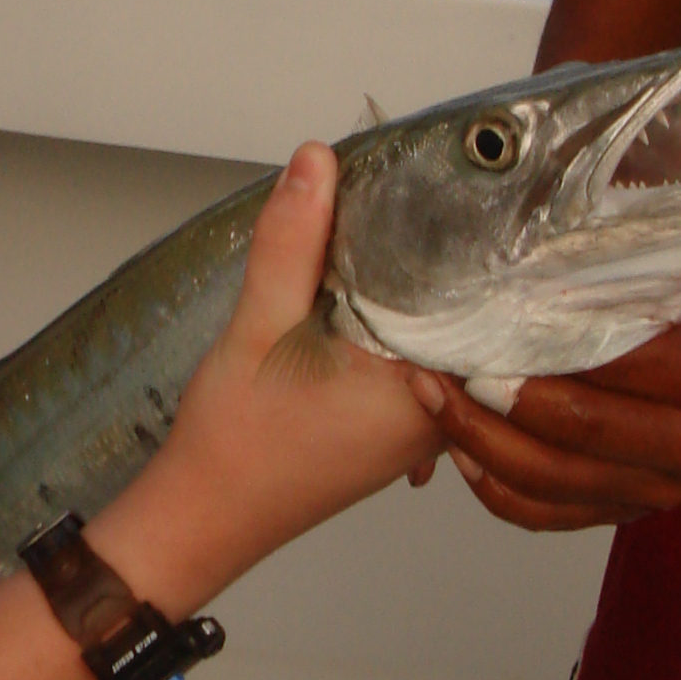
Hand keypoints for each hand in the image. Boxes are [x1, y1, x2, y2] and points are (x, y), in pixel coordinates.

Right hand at [137, 145, 440, 592]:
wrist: (202, 517)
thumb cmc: (235, 441)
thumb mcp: (260, 326)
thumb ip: (293, 242)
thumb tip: (318, 161)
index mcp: (426, 393)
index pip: (478, 299)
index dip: (468, 239)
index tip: (456, 186)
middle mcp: (438, 416)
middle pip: (461, 315)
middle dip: (438, 258)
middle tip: (422, 191)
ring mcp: (417, 428)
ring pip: (436, 338)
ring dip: (413, 293)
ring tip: (391, 229)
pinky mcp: (390, 430)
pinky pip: (412, 362)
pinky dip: (393, 327)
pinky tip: (363, 293)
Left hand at [406, 258, 680, 532]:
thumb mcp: (678, 278)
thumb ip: (619, 285)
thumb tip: (521, 278)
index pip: (620, 363)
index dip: (545, 344)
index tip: (486, 320)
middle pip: (579, 430)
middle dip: (498, 394)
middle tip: (443, 360)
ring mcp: (666, 492)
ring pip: (550, 479)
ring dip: (478, 437)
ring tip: (433, 394)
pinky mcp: (627, 514)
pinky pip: (543, 513)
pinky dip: (492, 482)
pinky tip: (460, 446)